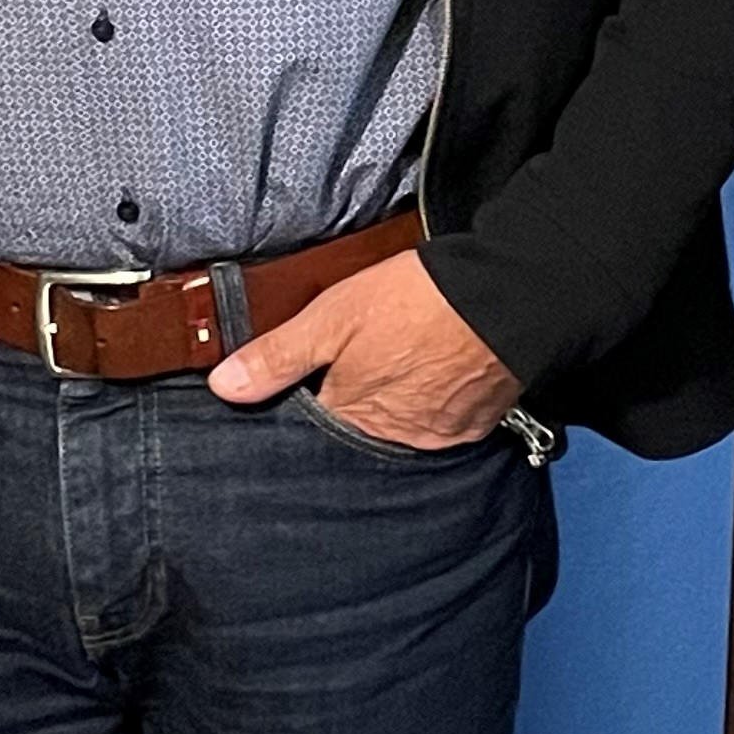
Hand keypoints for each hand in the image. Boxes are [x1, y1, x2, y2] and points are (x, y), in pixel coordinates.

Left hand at [208, 253, 519, 450]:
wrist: (508, 295)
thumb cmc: (418, 301)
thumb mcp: (333, 314)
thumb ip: (278, 355)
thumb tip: (224, 387)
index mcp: (352, 415)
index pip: (311, 423)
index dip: (308, 394)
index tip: (312, 374)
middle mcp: (393, 437)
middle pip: (356, 427)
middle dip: (353, 400)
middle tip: (365, 360)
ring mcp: (437, 435)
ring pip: (399, 426)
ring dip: (394, 403)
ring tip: (401, 361)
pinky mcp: (475, 426)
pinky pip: (441, 424)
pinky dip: (434, 404)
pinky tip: (435, 372)